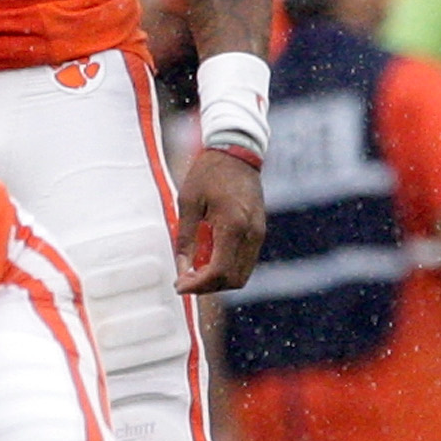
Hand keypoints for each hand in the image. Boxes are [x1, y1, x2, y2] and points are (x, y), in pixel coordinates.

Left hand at [174, 147, 267, 292]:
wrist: (236, 153)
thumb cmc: (209, 173)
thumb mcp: (188, 203)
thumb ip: (185, 239)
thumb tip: (182, 268)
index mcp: (232, 226)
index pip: (219, 272)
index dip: (198, 285)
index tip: (180, 286)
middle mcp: (251, 234)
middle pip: (234, 280)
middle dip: (208, 287)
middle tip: (185, 280)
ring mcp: (258, 233)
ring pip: (242, 274)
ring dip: (218, 279)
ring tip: (195, 269)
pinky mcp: (259, 231)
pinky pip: (246, 261)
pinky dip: (227, 267)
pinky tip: (208, 257)